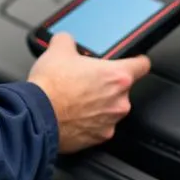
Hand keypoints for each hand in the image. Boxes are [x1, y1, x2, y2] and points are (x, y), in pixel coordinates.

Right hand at [27, 33, 150, 153]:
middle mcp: (119, 101)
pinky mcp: (98, 138)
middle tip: (86, 81)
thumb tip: (66, 40)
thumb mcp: (57, 49)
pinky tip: (72, 114)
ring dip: (98, 104)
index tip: (134, 62)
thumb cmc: (51, 87)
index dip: (137, 60)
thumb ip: (68, 40)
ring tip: (75, 98)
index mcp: (117, 76)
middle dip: (106, 85)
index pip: (142, 65)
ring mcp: (110, 122)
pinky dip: (88, 121)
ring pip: (110, 109)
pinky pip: (98, 126)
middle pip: (122, 89)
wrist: (36, 116)